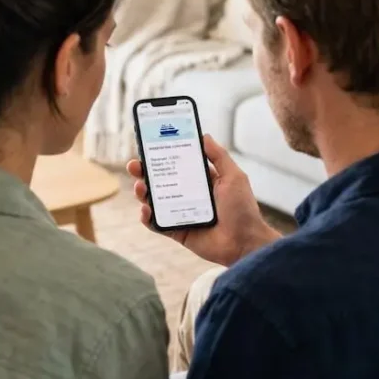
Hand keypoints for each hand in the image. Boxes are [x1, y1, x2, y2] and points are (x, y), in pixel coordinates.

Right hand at [126, 135, 280, 266]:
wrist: (244, 242)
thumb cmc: (242, 209)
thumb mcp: (233, 176)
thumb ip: (218, 156)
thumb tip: (203, 135)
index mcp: (201, 180)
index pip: (177, 164)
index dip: (162, 155)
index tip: (149, 145)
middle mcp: (188, 195)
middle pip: (160, 181)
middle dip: (145, 172)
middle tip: (134, 164)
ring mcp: (181, 213)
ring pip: (155, 201)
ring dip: (143, 192)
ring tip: (140, 186)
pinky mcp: (177, 231)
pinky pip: (157, 223)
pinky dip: (147, 217)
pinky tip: (146, 209)